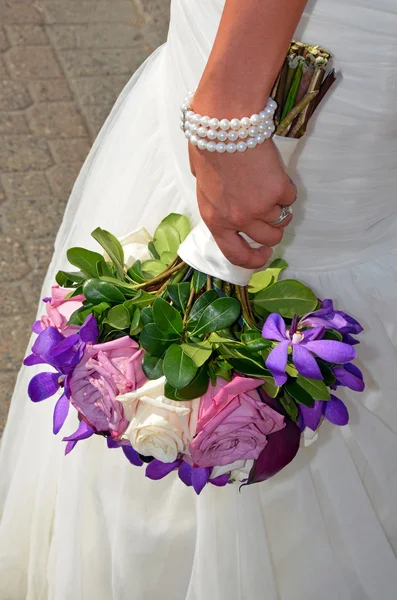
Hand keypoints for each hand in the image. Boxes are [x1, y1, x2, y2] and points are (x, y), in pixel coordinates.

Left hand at [189, 139, 296, 268]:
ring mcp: (259, 207)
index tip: (264, 254)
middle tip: (272, 211)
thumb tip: (232, 216)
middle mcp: (237, 219)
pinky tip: (271, 171)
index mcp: (215, 220)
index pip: (236, 255)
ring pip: (282, 220)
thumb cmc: (209, 148)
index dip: (254, 260)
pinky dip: (285, 187)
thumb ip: (219, 208)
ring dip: (280, 207)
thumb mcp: (204, 188)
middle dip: (274, 228)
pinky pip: (290, 198)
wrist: (224, 124)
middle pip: (268, 239)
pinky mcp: (277, 191)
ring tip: (268, 185)